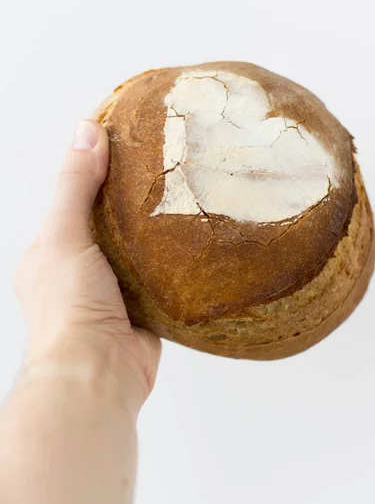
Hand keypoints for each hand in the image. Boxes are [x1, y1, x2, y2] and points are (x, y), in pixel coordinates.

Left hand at [14, 120, 160, 408]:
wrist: (99, 373)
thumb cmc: (69, 306)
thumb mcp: (64, 235)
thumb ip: (75, 186)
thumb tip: (86, 131)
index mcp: (50, 253)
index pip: (74, 201)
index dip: (97, 172)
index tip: (128, 145)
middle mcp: (80, 272)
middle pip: (110, 224)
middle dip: (132, 201)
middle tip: (166, 169)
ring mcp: (113, 292)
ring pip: (138, 251)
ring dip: (155, 233)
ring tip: (186, 197)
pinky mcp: (144, 310)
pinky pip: (161, 278)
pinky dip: (173, 263)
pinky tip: (194, 240)